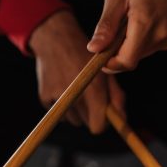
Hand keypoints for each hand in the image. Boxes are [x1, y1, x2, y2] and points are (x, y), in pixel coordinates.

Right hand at [29, 11, 125, 133]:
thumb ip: (116, 96)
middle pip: (86, 124)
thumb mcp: (106, 71)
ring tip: (76, 89)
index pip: (98, 127)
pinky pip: (58, 113)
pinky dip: (62, 106)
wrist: (55, 39)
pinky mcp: (45, 97)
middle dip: (91, 115)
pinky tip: (63, 87)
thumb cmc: (85, 56)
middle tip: (90, 98)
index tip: (103, 116)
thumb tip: (121, 119)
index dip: (102, 123)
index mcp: (94, 91)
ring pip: (72, 120)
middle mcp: (75, 97)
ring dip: (76, 111)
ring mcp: (58, 98)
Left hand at [87, 0, 166, 71]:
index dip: (110, 65)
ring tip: (131, 19)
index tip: (99, 57)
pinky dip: (140, 40)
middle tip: (115, 27)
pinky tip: (143, 20)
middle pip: (131, 58)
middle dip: (118, 50)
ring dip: (129, 44)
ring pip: (139, 54)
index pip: (126, 61)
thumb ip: (106, 26)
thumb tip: (93, 49)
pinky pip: (149, 48)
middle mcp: (161, 35)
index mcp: (145, 24)